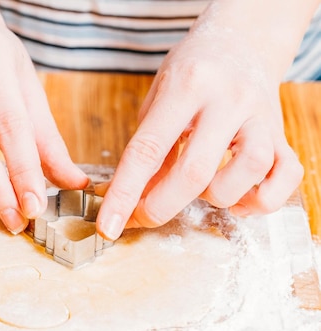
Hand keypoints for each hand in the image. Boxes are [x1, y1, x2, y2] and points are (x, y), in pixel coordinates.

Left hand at [96, 0, 309, 239]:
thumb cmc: (190, 74)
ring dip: (216, 196)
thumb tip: (129, 204)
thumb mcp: (157, 100)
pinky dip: (261, 200)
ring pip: (248, 172)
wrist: (241, 41)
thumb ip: (146, 150)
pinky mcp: (282, 133)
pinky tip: (238, 197)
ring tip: (201, 187)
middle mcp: (227, 99)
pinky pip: (285, 178)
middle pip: (195, 171)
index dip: (124, 194)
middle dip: (161, 207)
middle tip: (144, 216)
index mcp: (186, 87)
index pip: (147, 150)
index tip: (108, 225)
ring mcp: (260, 116)